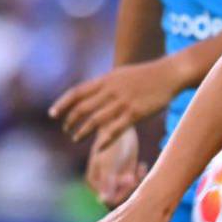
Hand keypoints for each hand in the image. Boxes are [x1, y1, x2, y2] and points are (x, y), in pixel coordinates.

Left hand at [49, 59, 180, 145]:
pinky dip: (104, 140)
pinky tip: (98, 148)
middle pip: (83, 108)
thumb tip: (90, 93)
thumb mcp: (121, 75)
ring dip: (82, 131)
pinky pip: (115, 129)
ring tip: (75, 138)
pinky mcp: (135, 113)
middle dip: (70, 121)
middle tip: (66, 130)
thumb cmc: (146, 75)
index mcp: (106, 80)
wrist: (169, 74)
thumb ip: (105, 85)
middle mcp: (111, 90)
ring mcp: (123, 102)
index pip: (77, 92)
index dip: (62, 104)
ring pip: (96, 120)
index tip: (52, 114)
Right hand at [84, 130, 145, 207]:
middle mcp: (103, 183)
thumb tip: (103, 201)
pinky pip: (135, 184)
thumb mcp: (110, 163)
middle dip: (130, 188)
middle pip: (119, 198)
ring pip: (128, 192)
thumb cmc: (113, 143)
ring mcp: (115, 179)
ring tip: (140, 168)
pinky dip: (140, 177)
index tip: (130, 177)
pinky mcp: (126, 174)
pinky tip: (142, 165)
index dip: (121, 192)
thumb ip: (107, 182)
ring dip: (136, 182)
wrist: (121, 125)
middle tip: (135, 174)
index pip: (109, 200)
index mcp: (94, 183)